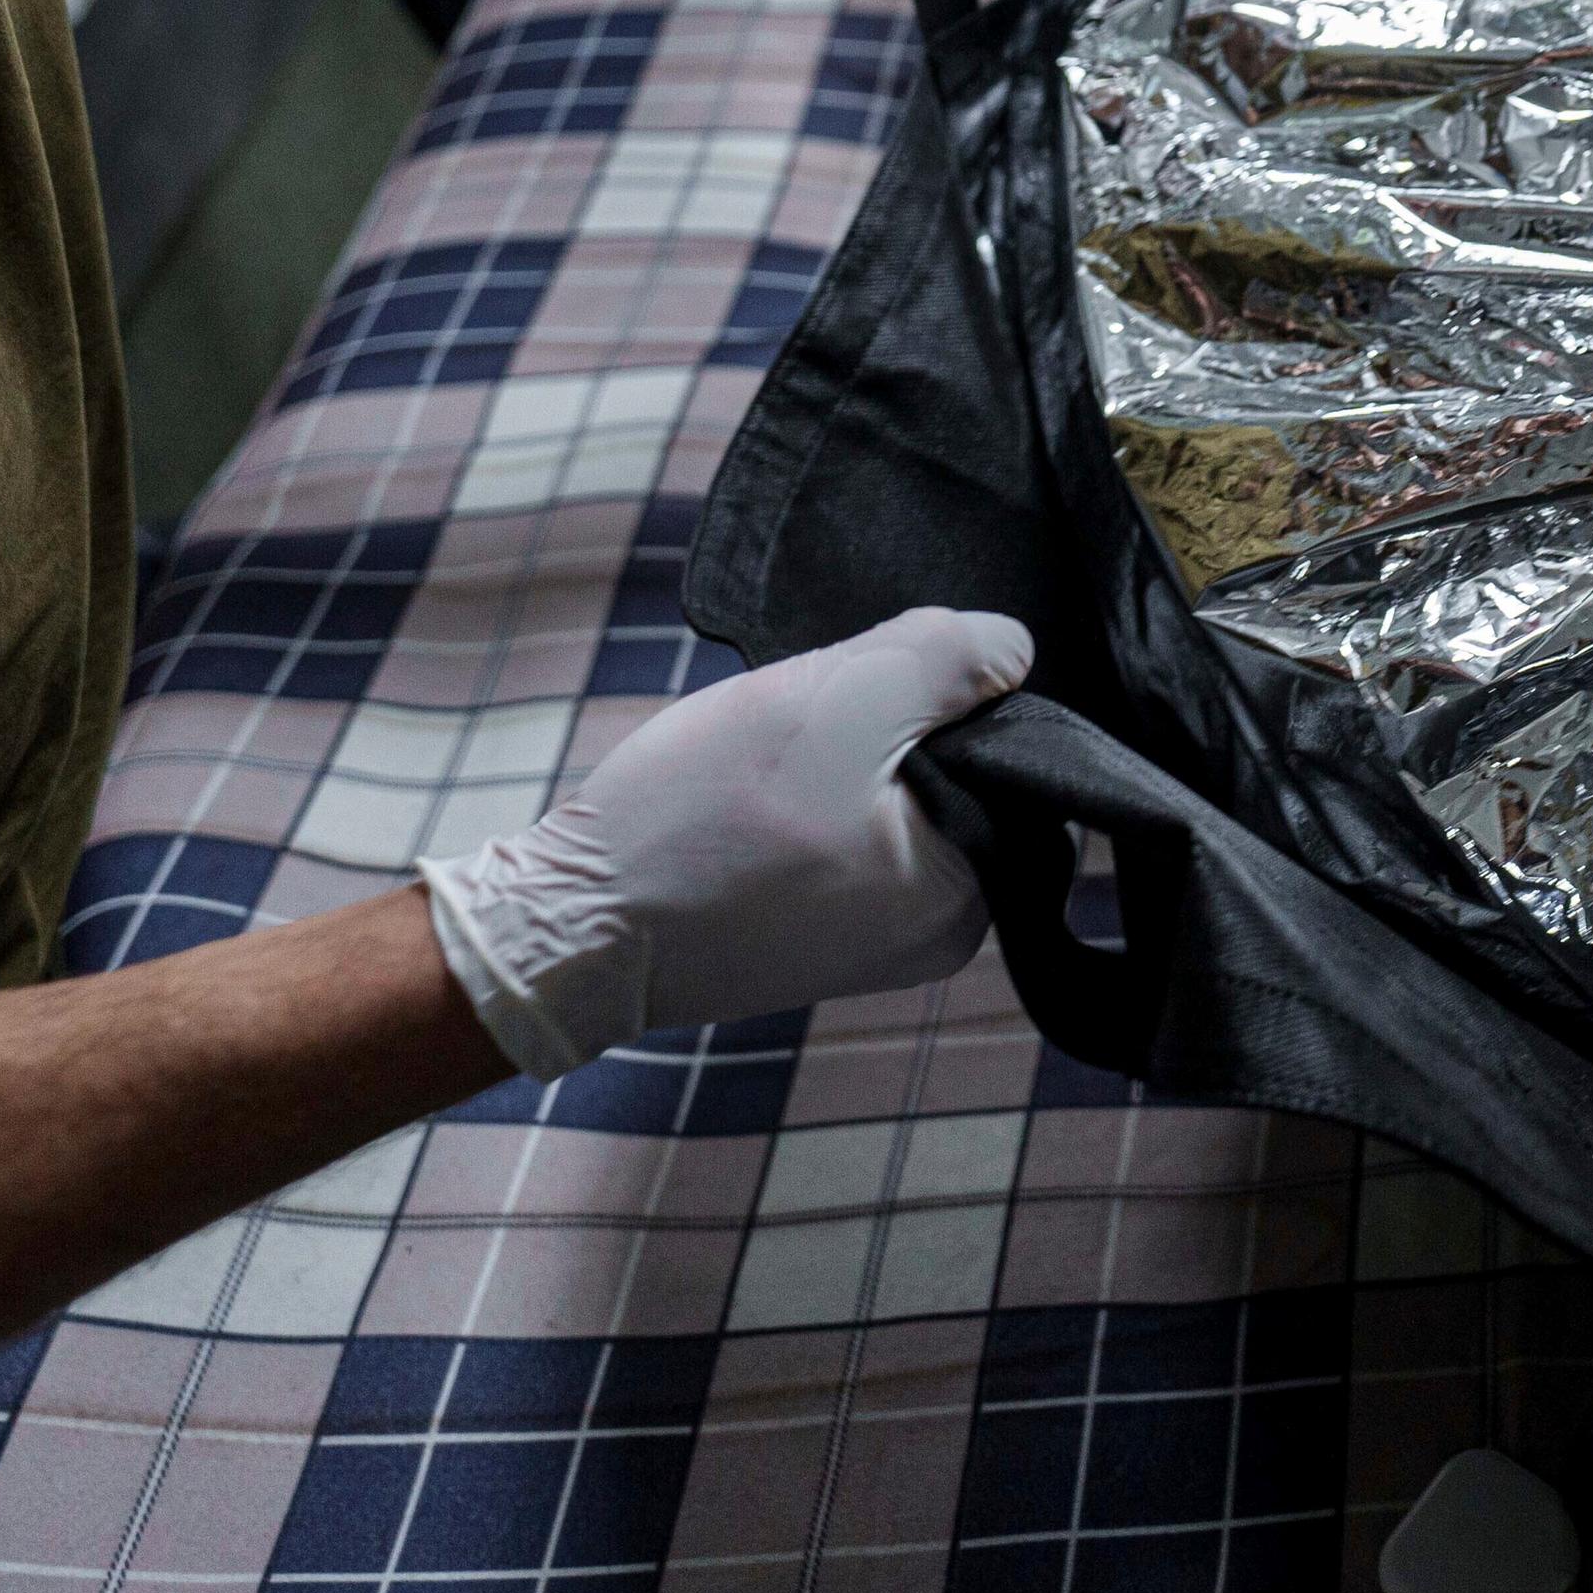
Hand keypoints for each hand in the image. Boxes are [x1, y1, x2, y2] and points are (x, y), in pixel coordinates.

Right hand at [419, 605, 1034, 1076]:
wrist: (567, 923)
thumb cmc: (702, 817)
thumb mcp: (846, 698)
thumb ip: (953, 657)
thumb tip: (1014, 653)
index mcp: (972, 899)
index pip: (1024, 758)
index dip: (958, 693)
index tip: (875, 681)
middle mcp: (940, 935)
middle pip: (958, 774)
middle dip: (893, 723)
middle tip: (810, 715)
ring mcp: (872, 939)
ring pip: (893, 794)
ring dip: (841, 751)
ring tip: (770, 752)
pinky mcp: (810, 929)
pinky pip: (841, 830)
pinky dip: (804, 793)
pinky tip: (749, 790)